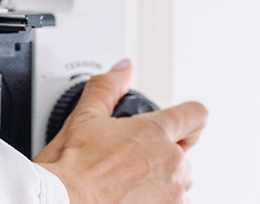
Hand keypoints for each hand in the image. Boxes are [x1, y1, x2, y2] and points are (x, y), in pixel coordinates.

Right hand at [35, 61, 207, 203]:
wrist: (63, 202)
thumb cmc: (72, 166)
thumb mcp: (84, 115)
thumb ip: (108, 86)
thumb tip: (124, 69)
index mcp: (153, 133)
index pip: (196, 115)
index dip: (187, 115)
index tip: (181, 120)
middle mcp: (172, 164)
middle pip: (182, 151)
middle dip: (161, 152)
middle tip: (130, 156)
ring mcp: (174, 195)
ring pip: (178, 181)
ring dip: (160, 179)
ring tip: (125, 180)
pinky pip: (171, 202)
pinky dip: (155, 199)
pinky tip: (128, 196)